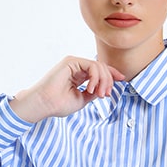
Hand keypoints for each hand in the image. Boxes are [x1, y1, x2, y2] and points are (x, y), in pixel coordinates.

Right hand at [10, 57, 125, 122]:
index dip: (112, 74)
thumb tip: (104, 89)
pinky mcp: (71, 61)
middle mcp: (77, 67)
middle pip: (102, 68)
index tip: (122, 80)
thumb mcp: (82, 99)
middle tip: (106, 95)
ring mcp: (74, 63)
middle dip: (109, 81)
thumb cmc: (59, 104)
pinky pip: (92, 66)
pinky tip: (91, 89)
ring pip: (99, 66)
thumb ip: (93, 92)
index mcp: (78, 75)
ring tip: (99, 94)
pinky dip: (95, 78)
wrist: (45, 104)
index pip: (99, 70)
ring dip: (103, 81)